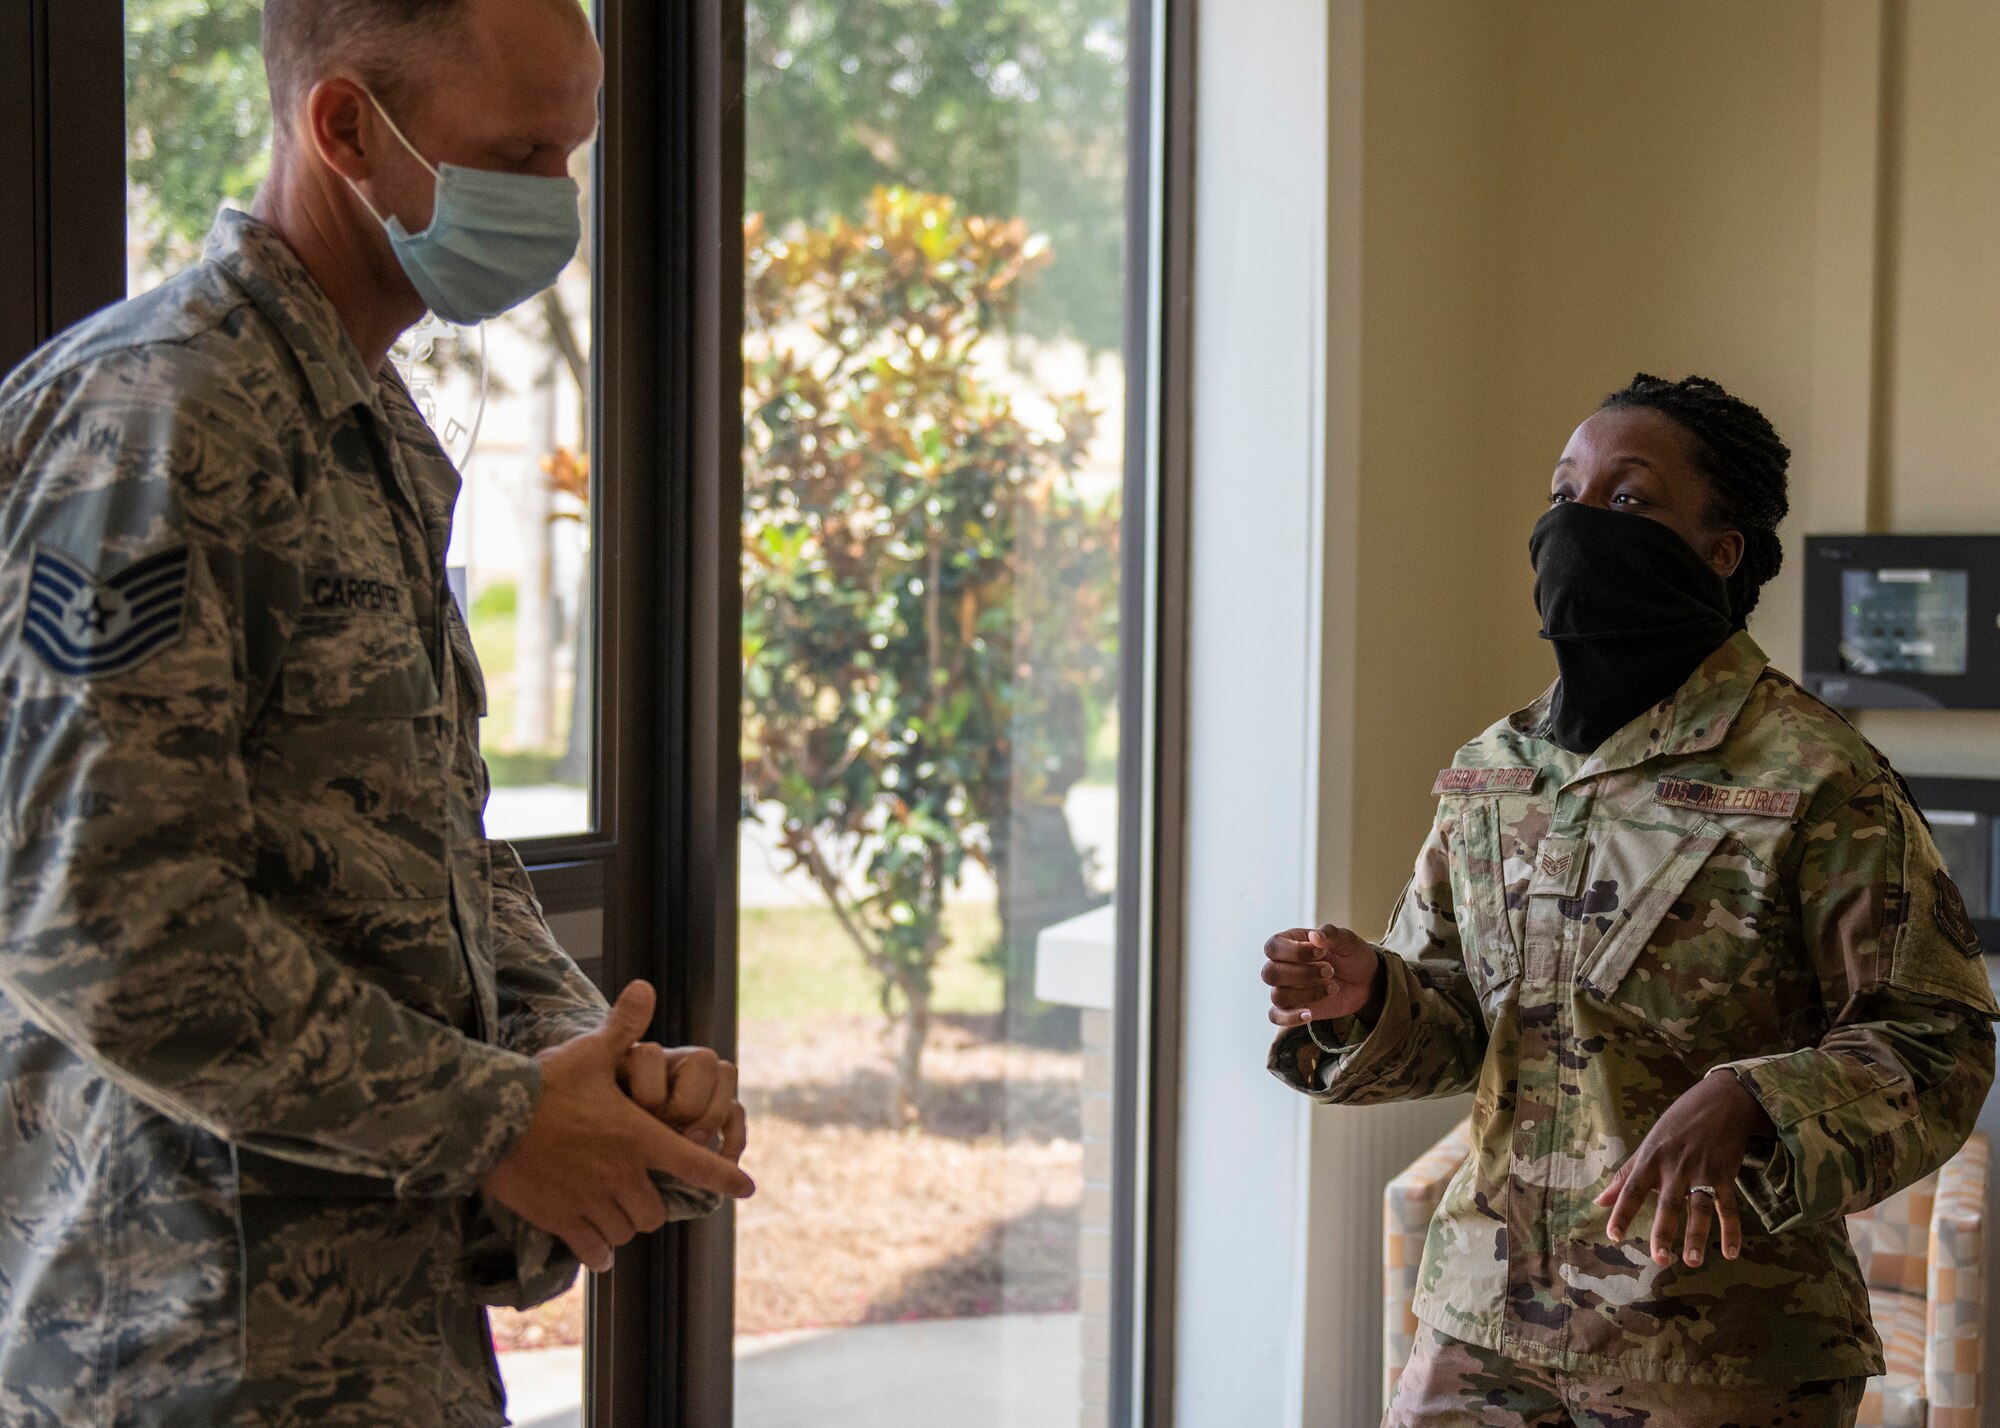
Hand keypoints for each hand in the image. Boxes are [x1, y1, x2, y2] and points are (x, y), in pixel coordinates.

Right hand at [483, 981, 755, 1273]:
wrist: (489, 1118)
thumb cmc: (543, 1084)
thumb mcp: (588, 1052)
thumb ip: (623, 1027)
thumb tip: (645, 987)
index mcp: (636, 1136)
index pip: (694, 1162)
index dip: (724, 1176)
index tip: (746, 1187)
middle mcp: (620, 1174)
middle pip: (657, 1210)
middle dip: (653, 1203)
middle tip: (640, 1191)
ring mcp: (590, 1201)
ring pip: (627, 1231)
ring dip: (625, 1224)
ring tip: (614, 1212)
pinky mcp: (560, 1220)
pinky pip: (594, 1252)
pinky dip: (598, 1251)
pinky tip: (595, 1245)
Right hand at [1263, 923, 1382, 1027]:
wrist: (1366, 982)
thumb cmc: (1352, 956)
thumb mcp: (1348, 941)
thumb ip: (1331, 934)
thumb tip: (1314, 936)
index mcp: (1290, 942)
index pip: (1273, 947)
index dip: (1293, 952)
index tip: (1321, 952)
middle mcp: (1283, 965)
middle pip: (1270, 973)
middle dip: (1302, 974)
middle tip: (1331, 971)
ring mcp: (1287, 988)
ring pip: (1278, 996)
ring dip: (1307, 993)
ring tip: (1333, 987)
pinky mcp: (1294, 1008)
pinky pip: (1276, 1016)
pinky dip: (1289, 1018)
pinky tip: (1309, 1014)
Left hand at [1595, 1069, 1775, 1267]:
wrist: (1720, 1101)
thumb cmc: (1678, 1124)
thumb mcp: (1648, 1144)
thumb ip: (1625, 1175)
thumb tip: (1598, 1201)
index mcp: (1651, 1158)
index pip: (1632, 1188)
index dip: (1622, 1212)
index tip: (1614, 1236)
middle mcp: (1675, 1166)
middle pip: (1668, 1203)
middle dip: (1663, 1232)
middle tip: (1660, 1260)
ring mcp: (1702, 1171)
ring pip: (1699, 1207)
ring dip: (1696, 1236)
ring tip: (1692, 1261)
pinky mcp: (1725, 1175)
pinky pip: (1729, 1206)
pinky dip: (1731, 1230)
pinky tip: (1730, 1252)